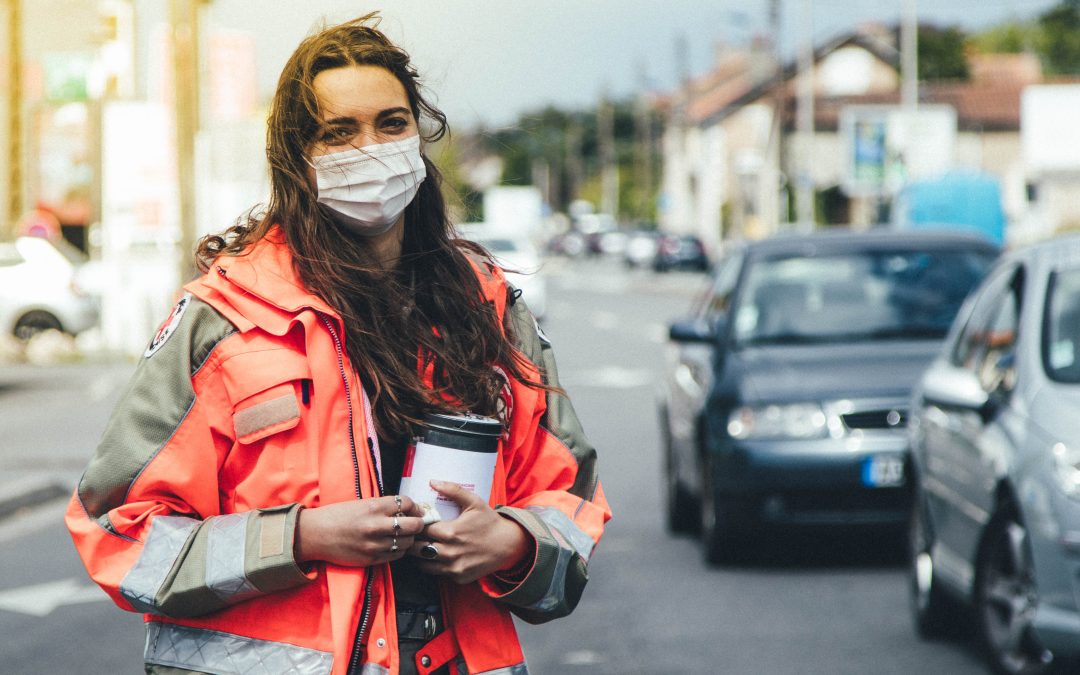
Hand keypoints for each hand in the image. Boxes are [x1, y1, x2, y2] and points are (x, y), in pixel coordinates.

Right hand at [295, 495, 424, 566]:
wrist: (315, 534)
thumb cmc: (337, 516)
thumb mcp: (361, 504)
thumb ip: (384, 506)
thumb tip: (407, 509)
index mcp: (374, 507)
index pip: (407, 503)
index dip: (415, 506)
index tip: (415, 509)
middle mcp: (376, 526)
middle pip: (413, 525)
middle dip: (418, 523)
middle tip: (416, 522)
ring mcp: (374, 544)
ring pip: (407, 542)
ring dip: (409, 538)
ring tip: (403, 534)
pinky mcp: (371, 559)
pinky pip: (396, 555)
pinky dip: (399, 549)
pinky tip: (393, 544)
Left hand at [408, 480, 530, 583]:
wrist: (508, 545)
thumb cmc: (489, 522)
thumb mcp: (474, 502)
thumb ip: (453, 490)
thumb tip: (432, 481)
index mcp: (450, 532)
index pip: (420, 530)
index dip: (417, 525)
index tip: (417, 522)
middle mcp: (450, 552)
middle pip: (417, 548)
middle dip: (414, 541)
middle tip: (416, 535)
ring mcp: (453, 567)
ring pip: (423, 564)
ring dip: (420, 555)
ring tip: (423, 545)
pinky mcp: (458, 577)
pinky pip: (437, 573)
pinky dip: (433, 565)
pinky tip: (437, 556)